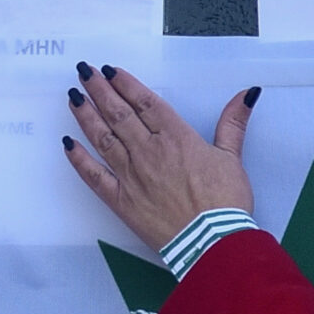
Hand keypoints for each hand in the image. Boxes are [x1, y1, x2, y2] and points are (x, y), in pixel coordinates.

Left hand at [62, 62, 257, 252]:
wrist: (213, 242)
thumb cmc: (225, 202)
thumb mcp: (233, 158)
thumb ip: (233, 123)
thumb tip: (246, 94)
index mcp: (177, 138)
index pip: (146, 103)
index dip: (126, 84)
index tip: (110, 71)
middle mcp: (148, 151)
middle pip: (119, 114)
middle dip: (100, 90)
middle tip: (84, 72)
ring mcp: (131, 175)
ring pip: (103, 138)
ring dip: (86, 115)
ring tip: (74, 96)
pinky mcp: (121, 199)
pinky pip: (93, 175)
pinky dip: (79, 159)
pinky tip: (68, 144)